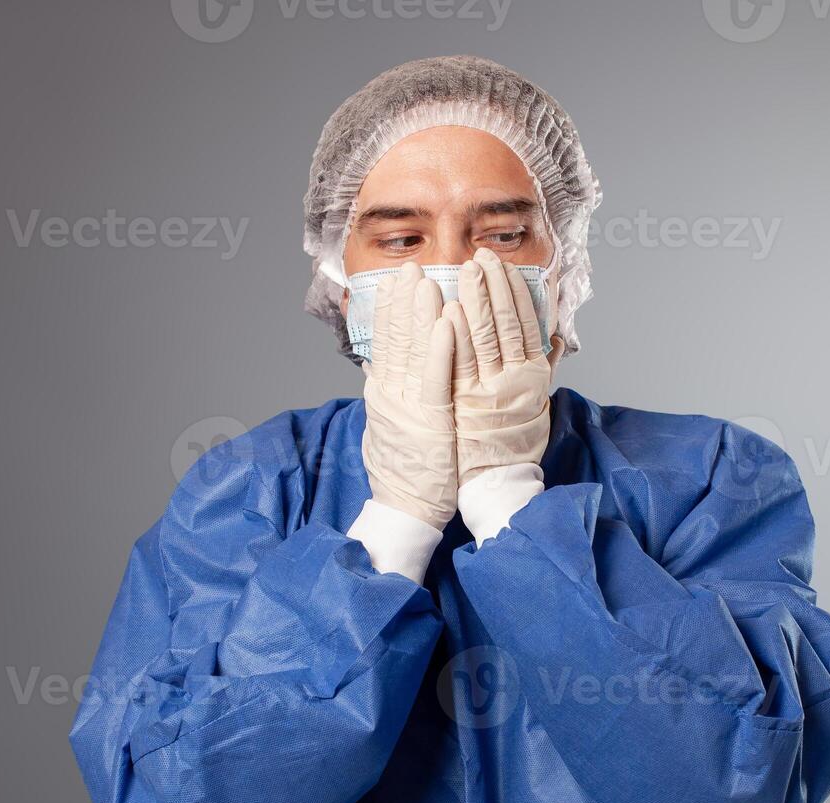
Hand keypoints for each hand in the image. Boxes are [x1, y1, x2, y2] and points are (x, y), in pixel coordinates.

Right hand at [358, 263, 456, 529]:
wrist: (405, 508)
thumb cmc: (406, 469)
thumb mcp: (392, 425)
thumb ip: (390, 394)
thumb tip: (382, 368)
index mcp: (383, 393)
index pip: (384, 342)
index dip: (390, 309)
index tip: (395, 281)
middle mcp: (390, 394)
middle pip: (395, 337)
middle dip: (403, 299)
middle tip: (410, 267)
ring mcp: (408, 406)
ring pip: (413, 350)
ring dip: (420, 312)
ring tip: (425, 280)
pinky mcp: (430, 420)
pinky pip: (435, 377)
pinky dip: (440, 347)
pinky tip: (447, 321)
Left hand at [448, 249, 560, 486]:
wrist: (497, 483)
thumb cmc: (515, 442)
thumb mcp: (537, 402)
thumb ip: (545, 366)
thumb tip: (556, 336)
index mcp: (533, 375)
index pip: (526, 323)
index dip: (514, 292)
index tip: (503, 265)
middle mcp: (515, 380)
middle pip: (506, 324)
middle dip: (493, 287)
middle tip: (481, 257)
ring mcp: (489, 391)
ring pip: (484, 338)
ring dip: (475, 301)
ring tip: (466, 270)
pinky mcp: (464, 404)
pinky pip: (459, 365)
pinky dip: (455, 336)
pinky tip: (448, 311)